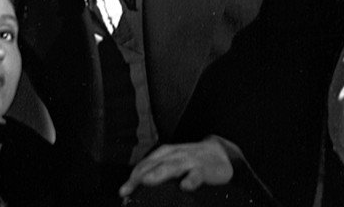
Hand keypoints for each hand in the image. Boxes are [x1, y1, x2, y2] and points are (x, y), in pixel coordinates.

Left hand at [118, 137, 234, 198]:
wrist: (220, 152)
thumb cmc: (192, 161)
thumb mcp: (173, 163)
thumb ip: (158, 172)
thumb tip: (138, 190)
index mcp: (166, 154)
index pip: (146, 164)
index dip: (133, 177)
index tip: (123, 191)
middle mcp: (176, 155)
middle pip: (155, 164)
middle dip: (140, 175)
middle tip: (129, 187)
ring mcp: (190, 161)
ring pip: (173, 166)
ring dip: (160, 173)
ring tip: (148, 181)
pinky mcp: (205, 169)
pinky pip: (197, 174)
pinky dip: (191, 179)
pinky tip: (185, 186)